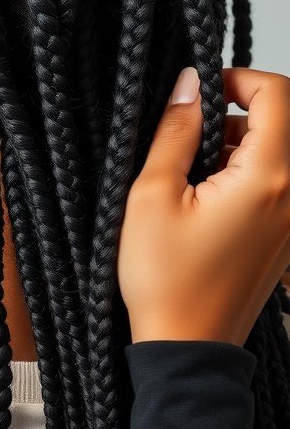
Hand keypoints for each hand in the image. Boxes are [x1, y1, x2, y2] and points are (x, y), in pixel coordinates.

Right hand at [116, 65, 289, 345]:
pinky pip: (281, 181)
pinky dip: (253, 169)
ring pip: (284, 150)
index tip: (206, 90)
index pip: (279, 95)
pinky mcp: (287, 235)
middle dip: (243, 108)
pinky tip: (210, 191)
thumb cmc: (165, 279)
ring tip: (196, 167)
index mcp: (266, 179)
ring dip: (247, 139)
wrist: (188, 349)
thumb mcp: (153, 194)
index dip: (241, 78)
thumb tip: (191, 82)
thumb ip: (176, 130)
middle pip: (286, 120)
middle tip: (197, 129)